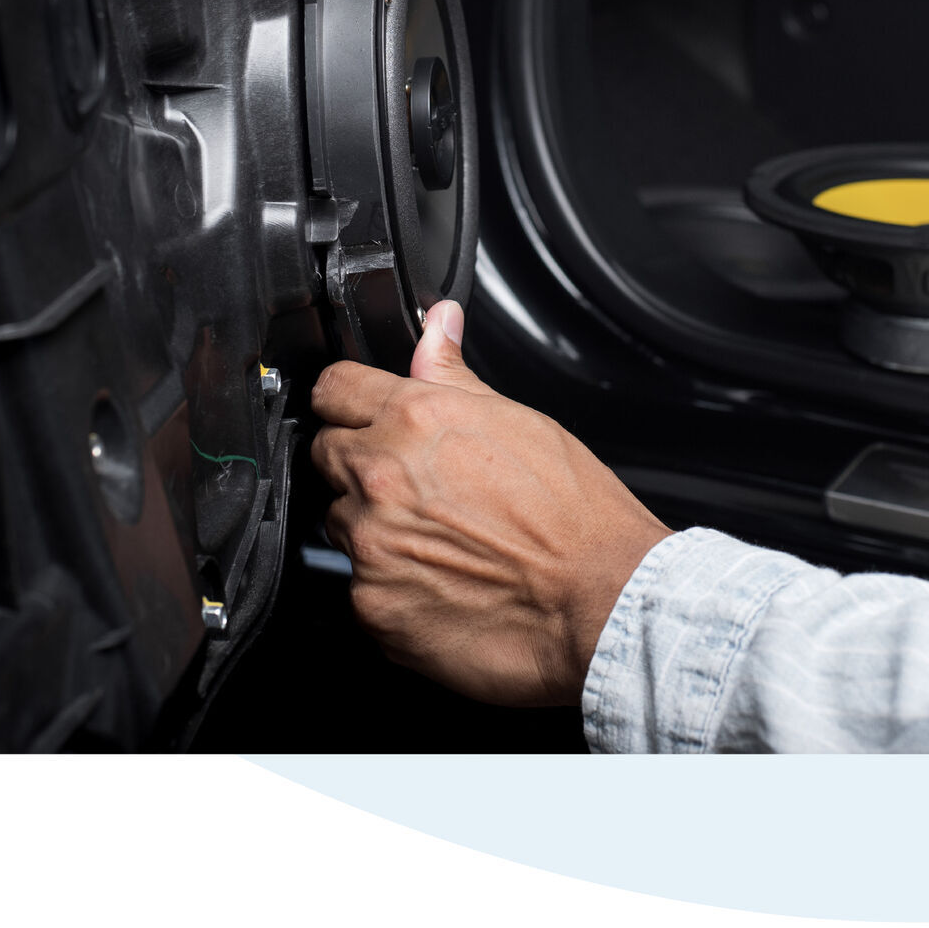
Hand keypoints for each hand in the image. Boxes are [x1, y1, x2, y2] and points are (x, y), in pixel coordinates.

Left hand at [309, 301, 671, 707]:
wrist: (601, 600)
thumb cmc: (573, 516)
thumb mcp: (519, 421)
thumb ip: (454, 373)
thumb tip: (438, 323)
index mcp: (415, 419)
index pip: (333, 389)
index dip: (346, 399)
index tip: (355, 411)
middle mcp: (382, 477)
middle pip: (327, 455)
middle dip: (360, 463)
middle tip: (416, 485)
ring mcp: (372, 544)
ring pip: (340, 522)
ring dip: (372, 525)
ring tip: (437, 538)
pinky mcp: (372, 604)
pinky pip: (359, 584)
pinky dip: (387, 584)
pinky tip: (437, 581)